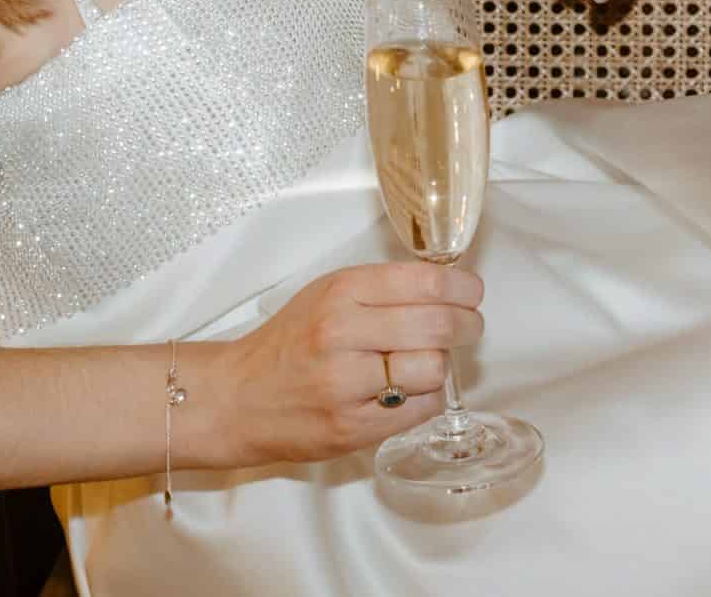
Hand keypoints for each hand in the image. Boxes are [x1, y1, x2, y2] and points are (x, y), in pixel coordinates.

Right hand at [205, 262, 483, 467]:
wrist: (237, 398)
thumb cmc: (290, 342)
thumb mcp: (327, 293)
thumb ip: (383, 288)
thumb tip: (449, 286)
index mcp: (341, 292)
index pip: (426, 283)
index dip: (463, 289)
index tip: (472, 294)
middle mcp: (342, 334)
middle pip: (438, 326)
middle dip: (467, 326)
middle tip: (469, 327)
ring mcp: (345, 385)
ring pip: (432, 369)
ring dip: (441, 365)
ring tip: (427, 361)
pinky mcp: (351, 428)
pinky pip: (419, 410)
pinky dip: (426, 399)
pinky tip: (411, 391)